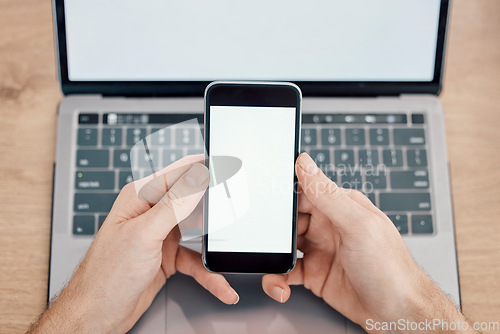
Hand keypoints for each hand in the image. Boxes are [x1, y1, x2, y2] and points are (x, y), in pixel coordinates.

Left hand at [29, 155, 238, 333]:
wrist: (98, 315)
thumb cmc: (107, 275)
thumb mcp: (145, 234)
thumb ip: (174, 203)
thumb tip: (197, 175)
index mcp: (141, 197)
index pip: (178, 172)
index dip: (204, 168)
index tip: (228, 168)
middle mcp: (151, 212)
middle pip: (192, 200)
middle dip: (215, 208)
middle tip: (236, 211)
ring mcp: (161, 234)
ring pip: (199, 230)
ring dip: (214, 243)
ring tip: (230, 248)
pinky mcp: (168, 256)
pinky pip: (196, 259)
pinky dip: (209, 272)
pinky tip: (220, 283)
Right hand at [262, 153, 468, 332]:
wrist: (398, 314)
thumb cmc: (390, 267)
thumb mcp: (357, 224)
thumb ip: (327, 194)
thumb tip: (305, 162)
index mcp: (340, 206)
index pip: (305, 191)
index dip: (284, 196)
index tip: (265, 201)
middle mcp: (329, 226)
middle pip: (290, 219)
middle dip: (275, 229)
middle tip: (265, 239)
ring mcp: (321, 250)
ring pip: (285, 246)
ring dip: (274, 255)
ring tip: (271, 264)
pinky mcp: (314, 274)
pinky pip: (287, 272)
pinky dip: (277, 279)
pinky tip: (280, 286)